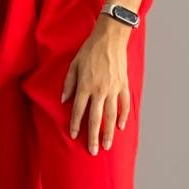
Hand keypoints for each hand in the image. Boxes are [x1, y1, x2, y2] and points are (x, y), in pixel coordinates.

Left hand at [60, 15, 131, 153]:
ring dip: (109, 132)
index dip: (76, 125)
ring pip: (111, 115)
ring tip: (108, 145)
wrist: (110, 38)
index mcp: (85, 85)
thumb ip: (69, 84)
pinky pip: (124, 104)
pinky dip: (123, 116)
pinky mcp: (123, 85)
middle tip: (94, 151)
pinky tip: (120, 127)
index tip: (75, 136)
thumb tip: (64, 100)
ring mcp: (113, 89)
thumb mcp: (74, 65)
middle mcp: (99, 90)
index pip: (79, 110)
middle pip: (96, 118)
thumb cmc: (89, 50)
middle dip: (94, 136)